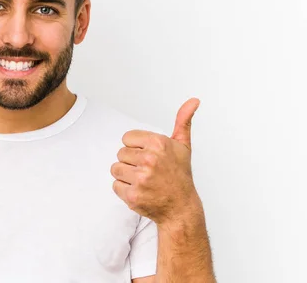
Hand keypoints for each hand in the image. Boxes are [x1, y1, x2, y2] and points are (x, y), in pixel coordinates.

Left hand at [110, 98, 201, 224]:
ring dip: (126, 176)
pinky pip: (115, 185)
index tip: (149, 156)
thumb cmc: (179, 176)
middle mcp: (150, 160)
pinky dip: (125, 190)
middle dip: (132, 162)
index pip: (127, 138)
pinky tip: (140, 191)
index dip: (136, 147)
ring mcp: (141, 179)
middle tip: (148, 171)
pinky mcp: (133, 195)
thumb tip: (193, 101)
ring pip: (115, 168)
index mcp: (158, 144)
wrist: (181, 208)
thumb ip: (183, 121)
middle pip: (120, 153)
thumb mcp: (182, 146)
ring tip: (143, 180)